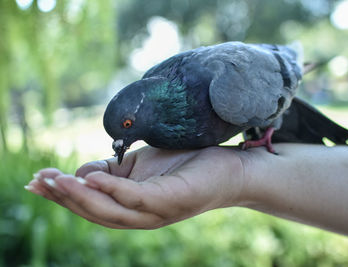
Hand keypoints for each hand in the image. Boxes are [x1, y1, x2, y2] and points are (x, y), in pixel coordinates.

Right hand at [26, 146, 246, 228]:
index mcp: (132, 208)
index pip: (91, 205)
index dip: (62, 196)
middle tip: (39, 181)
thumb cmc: (183, 165)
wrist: (228, 168)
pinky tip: (92, 178)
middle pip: (95, 212)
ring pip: (111, 211)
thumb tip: (80, 173)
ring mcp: (157, 213)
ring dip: (81, 196)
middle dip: (64, 198)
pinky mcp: (171, 201)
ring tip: (57, 180)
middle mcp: (141, 217)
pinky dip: (112, 189)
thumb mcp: (140, 165)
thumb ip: (111, 170)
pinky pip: (136, 199)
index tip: (36, 182)